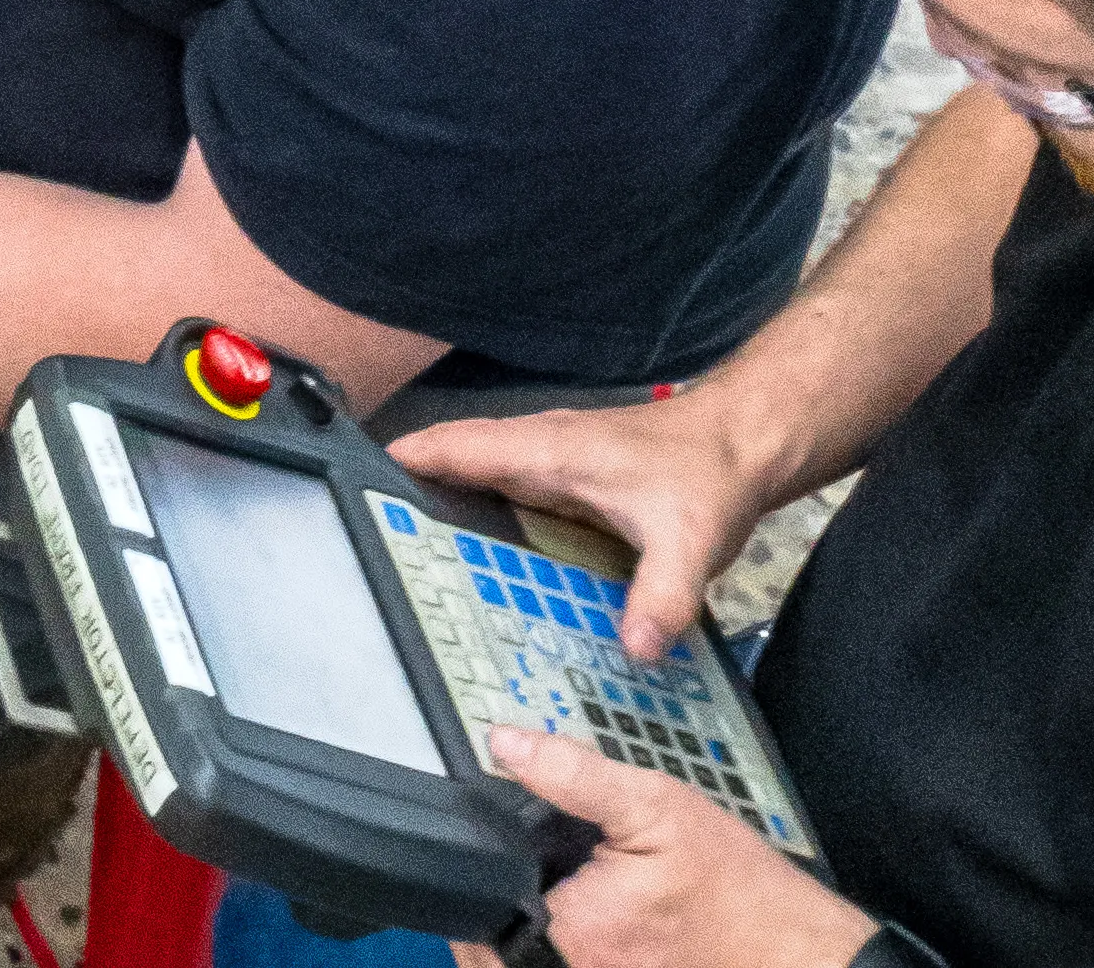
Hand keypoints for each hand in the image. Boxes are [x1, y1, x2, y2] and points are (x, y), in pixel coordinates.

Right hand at [398, 396, 774, 665]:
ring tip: (403, 558)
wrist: (741, 444)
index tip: (352, 487)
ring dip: (438, 503)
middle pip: (449, 461)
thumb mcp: (690, 539)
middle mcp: (535, 449)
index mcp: (546, 448)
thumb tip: (635, 649)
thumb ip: (662, 595)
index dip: (400, 461)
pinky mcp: (561, 479)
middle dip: (404, 492)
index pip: (452, 445)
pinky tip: (475, 561)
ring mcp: (546, 462)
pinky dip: (477, 516)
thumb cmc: (709, 473)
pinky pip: (501, 493)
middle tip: (369, 542)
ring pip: (472, 476)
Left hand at [460, 730, 876, 967]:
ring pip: (530, 956)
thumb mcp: (660, 807)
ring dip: (524, 930)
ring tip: (555, 887)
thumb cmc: (743, 892)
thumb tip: (505, 743)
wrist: (802, 954)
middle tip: (526, 866)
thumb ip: (575, 775)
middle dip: (499, 903)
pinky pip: (564, 966)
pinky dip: (560, 949)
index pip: (483, 900)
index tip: (481, 845)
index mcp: (571, 926)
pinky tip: (585, 916)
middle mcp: (575, 967)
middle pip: (500, 935)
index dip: (476, 870)